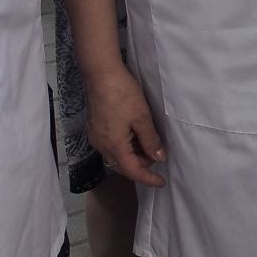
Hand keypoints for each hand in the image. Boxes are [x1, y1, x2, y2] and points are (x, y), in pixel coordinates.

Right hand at [85, 63, 166, 187]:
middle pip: (122, 164)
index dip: (148, 178)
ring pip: (116, 155)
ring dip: (133, 154)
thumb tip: (159, 158)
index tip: (161, 182)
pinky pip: (111, 144)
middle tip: (158, 154)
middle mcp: (101, 145)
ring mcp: (95, 136)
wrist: (101, 74)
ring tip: (149, 142)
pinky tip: (134, 134)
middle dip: (141, 164)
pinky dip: (124, 145)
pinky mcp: (94, 127)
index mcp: (114, 145)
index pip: (132, 171)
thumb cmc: (123, 94)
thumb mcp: (142, 117)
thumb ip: (150, 140)